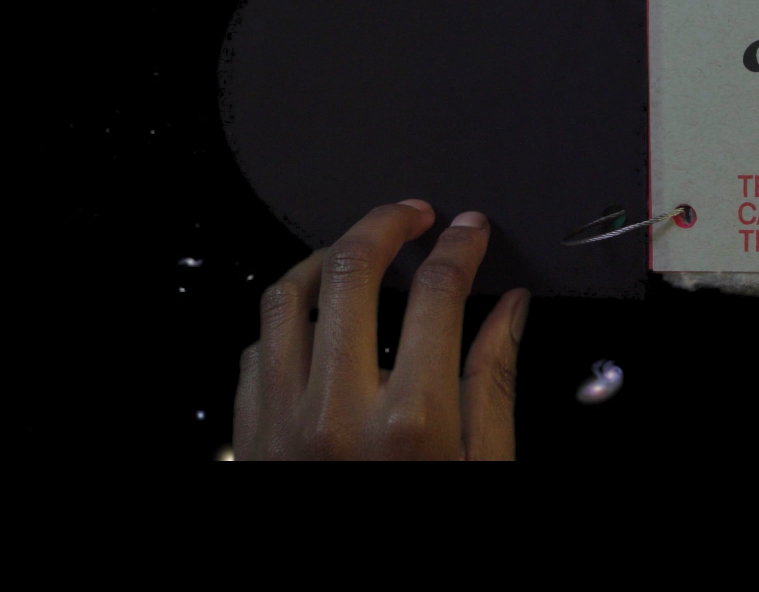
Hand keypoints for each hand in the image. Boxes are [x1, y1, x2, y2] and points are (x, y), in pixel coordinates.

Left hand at [234, 200, 530, 459]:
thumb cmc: (424, 542)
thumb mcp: (486, 472)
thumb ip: (494, 385)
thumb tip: (507, 309)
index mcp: (411, 423)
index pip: (436, 292)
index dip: (459, 246)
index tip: (470, 230)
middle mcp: (337, 413)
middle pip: (351, 272)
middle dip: (386, 225)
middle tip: (413, 215)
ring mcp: (283, 423)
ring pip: (286, 297)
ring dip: (324, 258)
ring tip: (358, 250)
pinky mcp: (251, 438)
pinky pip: (255, 349)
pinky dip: (286, 318)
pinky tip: (318, 320)